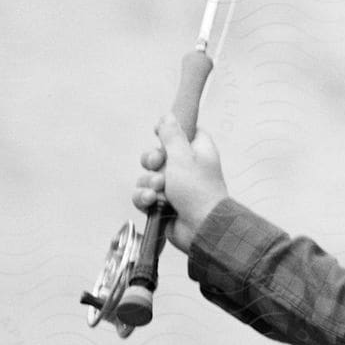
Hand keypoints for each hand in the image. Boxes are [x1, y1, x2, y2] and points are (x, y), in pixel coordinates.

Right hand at [132, 113, 228, 252]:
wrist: (201, 228)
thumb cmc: (197, 190)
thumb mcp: (183, 156)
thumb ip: (172, 135)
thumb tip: (168, 116)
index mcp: (198, 150)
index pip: (183, 133)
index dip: (169, 130)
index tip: (157, 131)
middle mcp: (186, 167)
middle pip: (158, 154)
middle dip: (152, 161)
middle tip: (158, 165)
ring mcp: (174, 187)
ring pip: (147, 177)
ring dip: (149, 183)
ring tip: (159, 191)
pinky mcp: (163, 204)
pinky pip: (144, 195)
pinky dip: (145, 198)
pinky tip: (152, 202)